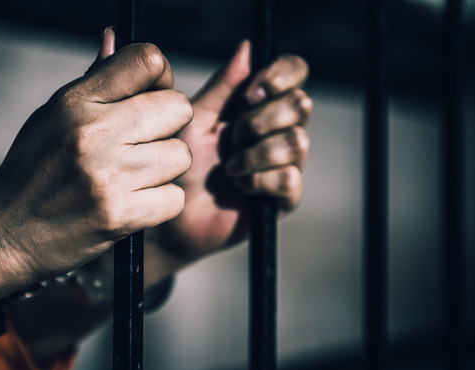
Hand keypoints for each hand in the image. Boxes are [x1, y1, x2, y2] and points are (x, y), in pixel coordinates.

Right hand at [0, 40, 192, 331]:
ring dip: (165, 169)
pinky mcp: (120, 215)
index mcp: (76, 102)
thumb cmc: (31, 173)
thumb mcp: (52, 116)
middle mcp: (93, 133)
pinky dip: (159, 204)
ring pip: (181, 155)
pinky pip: (174, 198)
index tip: (150, 95)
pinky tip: (133, 203)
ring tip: (133, 177)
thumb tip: (116, 39)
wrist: (5, 235)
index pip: (148, 60)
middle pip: (177, 107)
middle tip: (145, 143)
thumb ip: (93, 82)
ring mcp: (108, 175)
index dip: (160, 77)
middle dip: (169, 126)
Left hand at [146, 40, 310, 279]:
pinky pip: (290, 180)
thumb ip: (222, 88)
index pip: (294, 73)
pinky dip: (261, 180)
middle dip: (264, 118)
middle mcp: (277, 129)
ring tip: (229, 169)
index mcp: (258, 104)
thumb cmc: (179, 164)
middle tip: (232, 136)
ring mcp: (284, 163)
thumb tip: (247, 49)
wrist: (171, 216)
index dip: (282, 75)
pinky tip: (241, 187)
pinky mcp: (283, 198)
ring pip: (298, 142)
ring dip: (258, 153)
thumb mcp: (194, 119)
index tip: (253, 91)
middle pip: (302, 104)